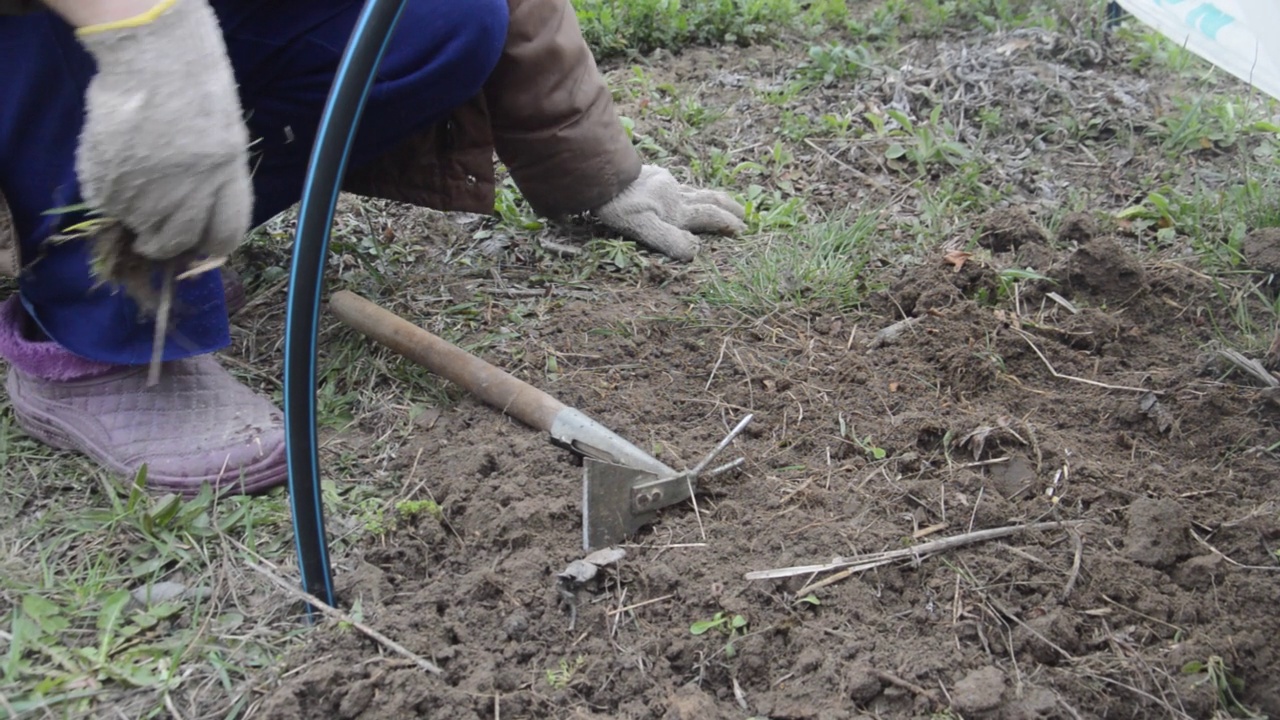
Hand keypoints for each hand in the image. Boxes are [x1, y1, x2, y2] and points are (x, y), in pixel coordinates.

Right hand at [73, 0, 252, 261]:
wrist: (154, 52)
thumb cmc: (196, 86)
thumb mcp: (225, 136)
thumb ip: (216, 177)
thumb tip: (199, 214)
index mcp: (228, 174)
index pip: (227, 232)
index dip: (213, 245)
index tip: (200, 246)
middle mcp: (192, 186)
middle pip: (179, 239)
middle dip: (165, 245)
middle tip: (154, 240)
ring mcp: (149, 182)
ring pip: (139, 225)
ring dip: (134, 218)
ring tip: (133, 191)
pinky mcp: (111, 174)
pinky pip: (105, 202)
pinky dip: (107, 196)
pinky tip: (114, 170)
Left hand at [592, 165, 745, 260]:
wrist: (600, 175)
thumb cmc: (618, 206)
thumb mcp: (643, 228)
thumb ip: (670, 240)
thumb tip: (696, 252)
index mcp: (677, 211)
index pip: (709, 217)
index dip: (727, 223)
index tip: (742, 229)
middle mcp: (676, 195)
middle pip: (708, 199)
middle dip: (727, 207)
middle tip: (743, 214)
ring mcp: (664, 183)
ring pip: (695, 190)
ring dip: (711, 196)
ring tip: (720, 200)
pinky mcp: (651, 176)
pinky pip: (677, 183)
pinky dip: (688, 189)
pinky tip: (680, 189)